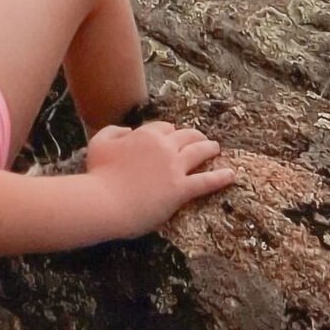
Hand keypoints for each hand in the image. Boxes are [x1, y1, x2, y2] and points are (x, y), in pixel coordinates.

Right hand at [86, 120, 234, 238]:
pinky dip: (220, 177)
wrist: (106, 201)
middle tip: (201, 139)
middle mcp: (164, 146)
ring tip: (215, 148)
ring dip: (209, 148)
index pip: (163, 127)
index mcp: (145, 134)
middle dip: (194, 135)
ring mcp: (174, 167)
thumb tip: (129, 131)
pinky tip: (231, 175)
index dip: (168, 131)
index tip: (170, 136)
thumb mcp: (99, 142)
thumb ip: (114, 131)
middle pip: (185, 135)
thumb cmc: (99, 173)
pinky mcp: (181, 189)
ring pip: (198, 152)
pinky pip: (206, 181)